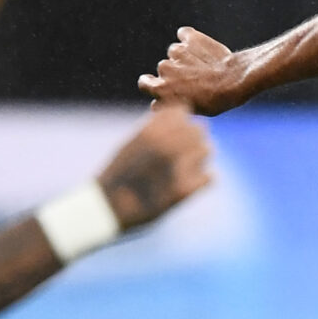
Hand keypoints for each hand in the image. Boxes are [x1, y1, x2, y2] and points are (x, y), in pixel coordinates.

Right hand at [98, 101, 214, 229]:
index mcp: (150, 131)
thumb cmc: (117, 176)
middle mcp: (165, 145)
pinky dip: (203, 179)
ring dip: (200, 158)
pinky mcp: (184, 190)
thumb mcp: (131, 144)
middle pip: (199, 128)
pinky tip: (193, 184)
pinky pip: (210, 176)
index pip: (182, 111)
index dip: (183, 121)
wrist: (107, 208)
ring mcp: (176, 167)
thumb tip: (177, 122)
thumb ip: (154, 131)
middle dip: (194, 138)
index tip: (177, 132)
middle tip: (186, 152)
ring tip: (189, 168)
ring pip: (207, 150)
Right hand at [140, 27, 249, 114]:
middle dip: (176, 72)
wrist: (235, 79)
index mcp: (161, 88)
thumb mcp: (191, 109)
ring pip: (176, 52)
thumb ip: (170, 102)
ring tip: (204, 66)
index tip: (163, 84)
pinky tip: (202, 48)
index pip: (145, 83)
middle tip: (196, 79)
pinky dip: (190, 39)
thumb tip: (156, 102)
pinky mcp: (190, 37)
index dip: (153, 83)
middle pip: (165, 68)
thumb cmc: (215, 100)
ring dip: (185, 57)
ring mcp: (176, 51)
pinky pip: (184, 34)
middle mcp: (164, 67)